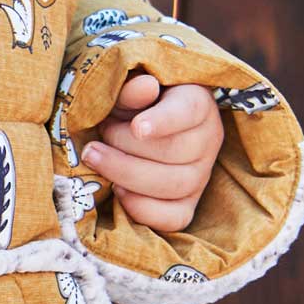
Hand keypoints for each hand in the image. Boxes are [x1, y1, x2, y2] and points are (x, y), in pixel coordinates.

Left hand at [80, 67, 222, 233]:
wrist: (134, 124)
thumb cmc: (131, 101)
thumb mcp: (128, 85)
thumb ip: (133, 87)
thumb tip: (146, 87)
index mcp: (197, 102)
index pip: (189, 111)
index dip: (163, 121)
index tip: (137, 127)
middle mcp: (208, 139)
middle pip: (176, 153)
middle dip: (126, 149)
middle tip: (95, 143)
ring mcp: (201, 174)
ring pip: (175, 185)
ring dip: (127, 175)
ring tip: (96, 160)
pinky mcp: (188, 203)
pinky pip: (175, 218)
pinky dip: (144, 209)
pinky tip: (118, 191)